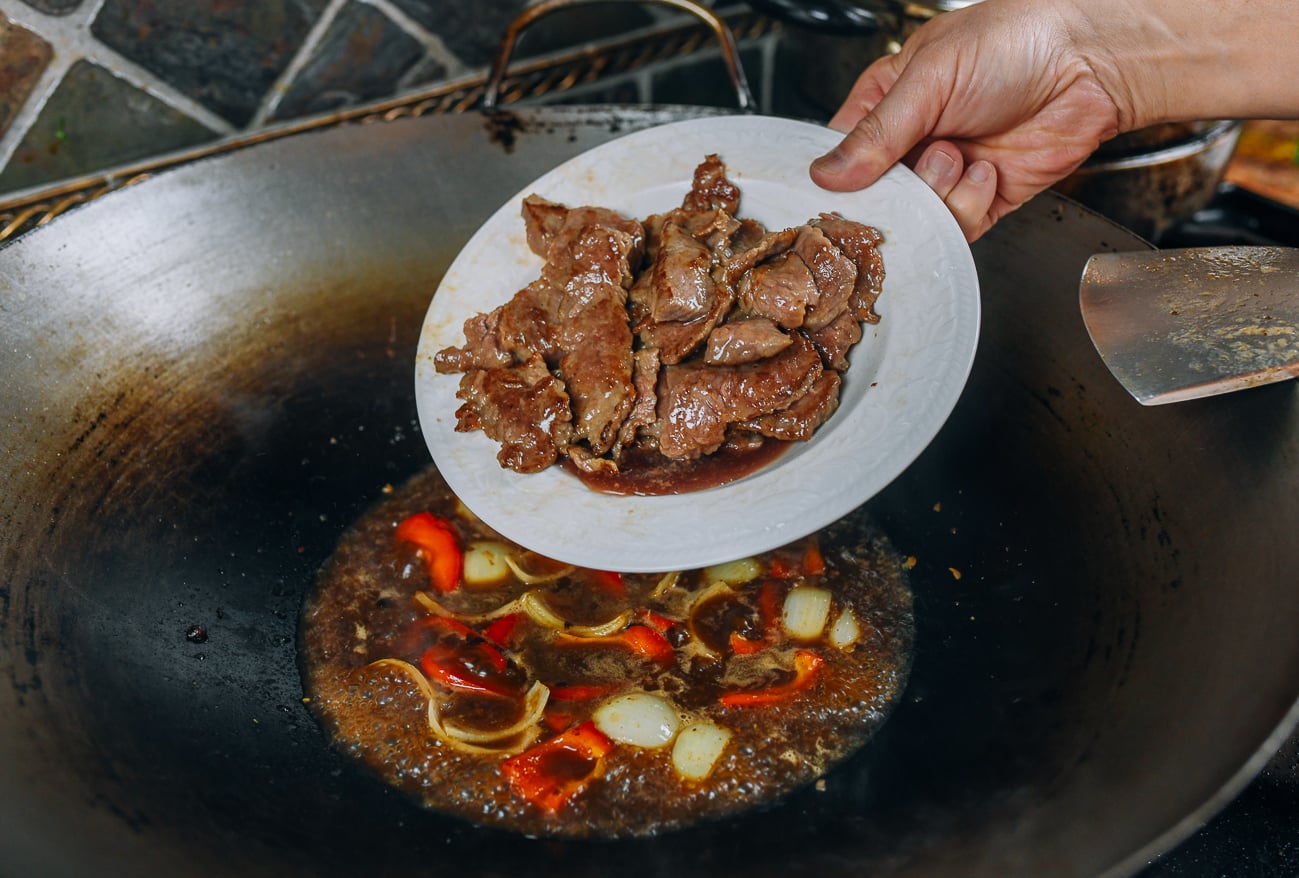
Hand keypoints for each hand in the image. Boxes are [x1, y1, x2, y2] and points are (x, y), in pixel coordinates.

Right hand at [810, 0, 1127, 240]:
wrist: (1090, 61)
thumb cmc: (1013, 41)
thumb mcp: (928, 78)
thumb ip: (877, 131)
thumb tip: (827, 173)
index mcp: (885, 104)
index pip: (839, 156)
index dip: (835, 180)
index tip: (837, 193)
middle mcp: (912, 144)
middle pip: (874, 198)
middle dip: (892, 193)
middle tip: (909, 173)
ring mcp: (945, 176)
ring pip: (914, 219)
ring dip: (937, 195)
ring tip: (958, 156)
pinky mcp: (980, 202)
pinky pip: (956, 229)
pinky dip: (968, 208)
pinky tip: (985, 171)